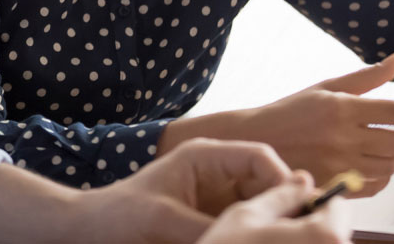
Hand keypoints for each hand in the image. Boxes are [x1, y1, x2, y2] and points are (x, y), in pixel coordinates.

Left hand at [75, 138, 297, 242]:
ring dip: (273, 224)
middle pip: (268, 184)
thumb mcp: (164, 220)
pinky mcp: (214, 221)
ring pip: (262, 208)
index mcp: (204, 157)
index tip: (297, 210)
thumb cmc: (119, 215)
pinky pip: (247, 227)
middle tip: (302, 233)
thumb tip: (251, 239)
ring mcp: (217, 198)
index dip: (283, 180)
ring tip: (282, 240)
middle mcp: (215, 173)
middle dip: (285, 206)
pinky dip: (256, 237)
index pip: (259, 157)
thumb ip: (209, 228)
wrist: (91, 230)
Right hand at [199, 171, 351, 243]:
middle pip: (334, 232)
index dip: (313, 201)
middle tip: (274, 229)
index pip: (338, 207)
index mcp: (324, 237)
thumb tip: (303, 180)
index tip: (291, 204)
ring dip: (303, 243)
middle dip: (309, 225)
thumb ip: (282, 195)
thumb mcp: (248, 214)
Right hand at [232, 53, 393, 193]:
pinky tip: (371, 165)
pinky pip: (375, 186)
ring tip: (385, 148)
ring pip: (390, 167)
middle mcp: (341, 137)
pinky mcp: (334, 184)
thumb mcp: (325, 87)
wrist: (259, 140)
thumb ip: (366, 77)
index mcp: (340, 108)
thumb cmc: (293, 110)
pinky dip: (381, 177)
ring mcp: (338, 164)